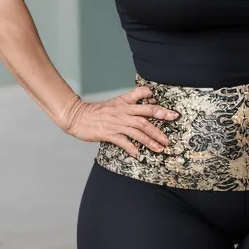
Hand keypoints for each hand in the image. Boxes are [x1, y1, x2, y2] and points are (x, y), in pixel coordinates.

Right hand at [60, 86, 178, 156]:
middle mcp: (123, 113)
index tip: (172, 113)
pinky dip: (131, 147)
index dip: (157, 104)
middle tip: (171, 136)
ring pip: (137, 131)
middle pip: (145, 118)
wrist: (77, 116)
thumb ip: (132, 98)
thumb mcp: (116, 102)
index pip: (143, 98)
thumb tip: (148, 94)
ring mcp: (116, 123)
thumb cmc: (98, 111)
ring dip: (150, 140)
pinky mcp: (108, 133)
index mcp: (125, 104)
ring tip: (160, 148)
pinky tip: (139, 154)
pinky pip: (123, 141)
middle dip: (160, 127)